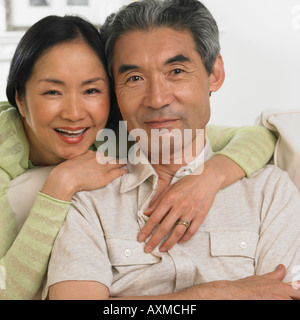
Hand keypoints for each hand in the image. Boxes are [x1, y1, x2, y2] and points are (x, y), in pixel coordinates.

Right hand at [42, 150, 126, 201]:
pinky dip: (122, 171)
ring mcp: (102, 167)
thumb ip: (83, 156)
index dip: (107, 156)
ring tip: (128, 163)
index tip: (110, 157)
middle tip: (126, 157)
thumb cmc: (66, 171)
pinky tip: (126, 171)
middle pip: (110, 157)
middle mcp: (97, 159)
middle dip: (118, 157)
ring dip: (122, 163)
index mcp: (90, 154)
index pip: (102, 154)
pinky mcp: (104, 177)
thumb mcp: (75, 159)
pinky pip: (117, 172)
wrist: (65, 178)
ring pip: (116, 163)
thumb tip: (88, 154)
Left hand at [138, 168, 219, 252]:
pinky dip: (185, 238)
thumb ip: (157, 201)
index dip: (147, 229)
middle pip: (164, 227)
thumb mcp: (169, 188)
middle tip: (148, 249)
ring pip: (178, 232)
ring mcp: (191, 211)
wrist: (207, 178)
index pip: (155, 217)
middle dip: (154, 240)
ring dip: (169, 243)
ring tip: (162, 249)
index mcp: (170, 198)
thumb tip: (145, 213)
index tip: (140, 238)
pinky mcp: (201, 215)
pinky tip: (179, 242)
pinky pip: (192, 231)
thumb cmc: (186, 182)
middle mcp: (179, 206)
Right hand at [180, 265, 299, 299]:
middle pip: (298, 295)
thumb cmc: (246, 287)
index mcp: (282, 288)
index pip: (299, 289)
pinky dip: (274, 302)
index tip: (297, 292)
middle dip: (295, 295)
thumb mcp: (262, 279)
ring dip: (283, 299)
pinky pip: (278, 306)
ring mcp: (276, 302)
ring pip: (286, 301)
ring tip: (270, 297)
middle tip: (284, 295)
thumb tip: (283, 267)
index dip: (299, 291)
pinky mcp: (269, 307)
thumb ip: (275, 275)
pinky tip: (265, 300)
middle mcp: (281, 297)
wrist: (233, 295)